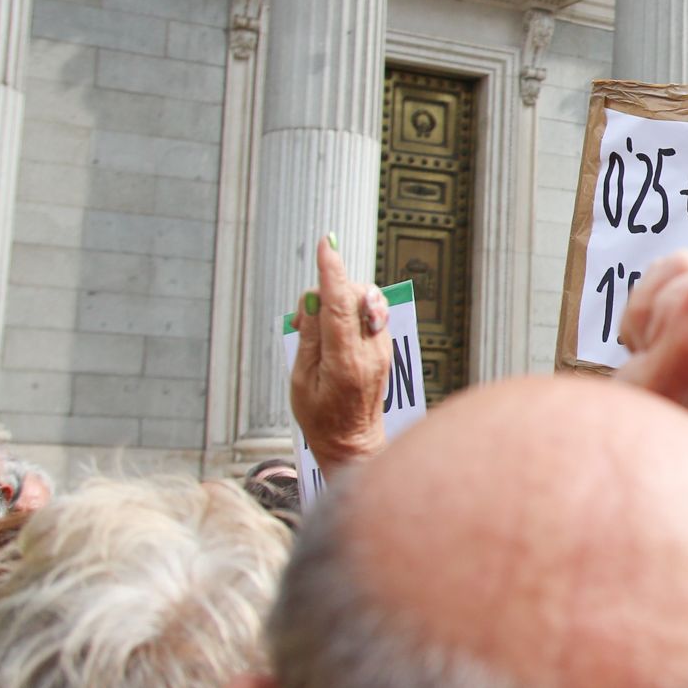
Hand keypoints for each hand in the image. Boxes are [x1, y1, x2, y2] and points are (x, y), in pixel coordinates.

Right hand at [289, 237, 390, 469]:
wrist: (353, 442)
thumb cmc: (321, 417)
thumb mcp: (301, 379)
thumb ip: (309, 335)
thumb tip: (314, 298)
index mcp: (345, 360)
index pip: (340, 304)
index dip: (332, 270)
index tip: (326, 245)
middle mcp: (370, 351)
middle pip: (356, 295)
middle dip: (331, 289)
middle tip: (305, 315)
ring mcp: (382, 349)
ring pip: (366, 302)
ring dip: (341, 300)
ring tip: (317, 328)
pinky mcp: (386, 349)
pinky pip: (370, 316)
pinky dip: (350, 312)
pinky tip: (333, 333)